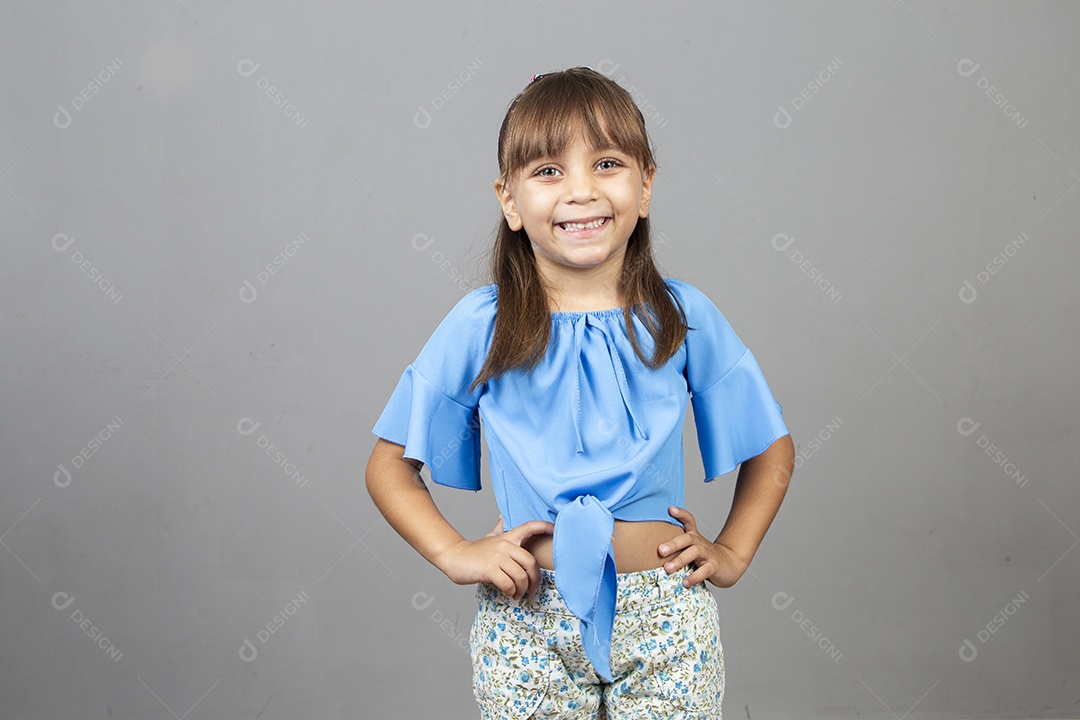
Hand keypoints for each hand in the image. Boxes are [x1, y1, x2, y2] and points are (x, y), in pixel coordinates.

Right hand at [436, 515, 554, 599]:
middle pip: (531, 562)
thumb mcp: (489, 537)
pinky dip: (511, 592)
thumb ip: (499, 529)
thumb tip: (503, 517)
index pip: (530, 527)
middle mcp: (505, 545)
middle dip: (535, 580)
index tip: (556, 530)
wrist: (454, 557)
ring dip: (521, 590)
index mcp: (508, 537)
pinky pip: (508, 584)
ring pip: (520, 576)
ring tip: (517, 595)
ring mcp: (497, 557)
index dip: (545, 527)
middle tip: (532, 590)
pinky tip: (508, 593)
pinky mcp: (489, 569)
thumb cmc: (475, 551)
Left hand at [658, 506, 747, 588]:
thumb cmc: (704, 556)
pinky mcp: (714, 567)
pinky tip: (685, 583)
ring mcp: (708, 554)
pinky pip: (704, 571)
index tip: (670, 509)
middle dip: (673, 544)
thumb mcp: (691, 547)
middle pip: (687, 538)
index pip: (689, 520)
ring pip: (695, 553)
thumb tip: (651, 549)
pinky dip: (694, 577)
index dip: (681, 514)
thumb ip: (676, 546)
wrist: (730, 564)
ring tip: (667, 568)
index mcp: (694, 537)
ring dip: (680, 560)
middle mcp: (700, 543)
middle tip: (660, 550)